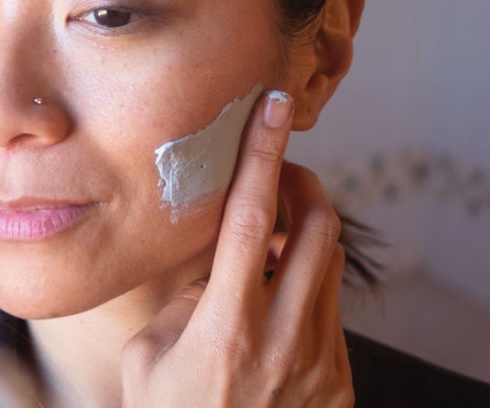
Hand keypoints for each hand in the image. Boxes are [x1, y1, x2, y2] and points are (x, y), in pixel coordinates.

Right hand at [121, 91, 352, 406]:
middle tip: (281, 179)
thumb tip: (212, 257)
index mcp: (225, 328)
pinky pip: (332, 309)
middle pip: (317, 227)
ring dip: (307, 234)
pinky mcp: (339, 380)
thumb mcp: (150, 358)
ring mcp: (319, 361)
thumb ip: (182, 298)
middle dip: (304, 185)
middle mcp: (282, 338)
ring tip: (269, 245)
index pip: (249, 217)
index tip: (274, 109)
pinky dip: (309, 285)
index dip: (263, 154)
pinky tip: (276, 304)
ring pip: (330, 263)